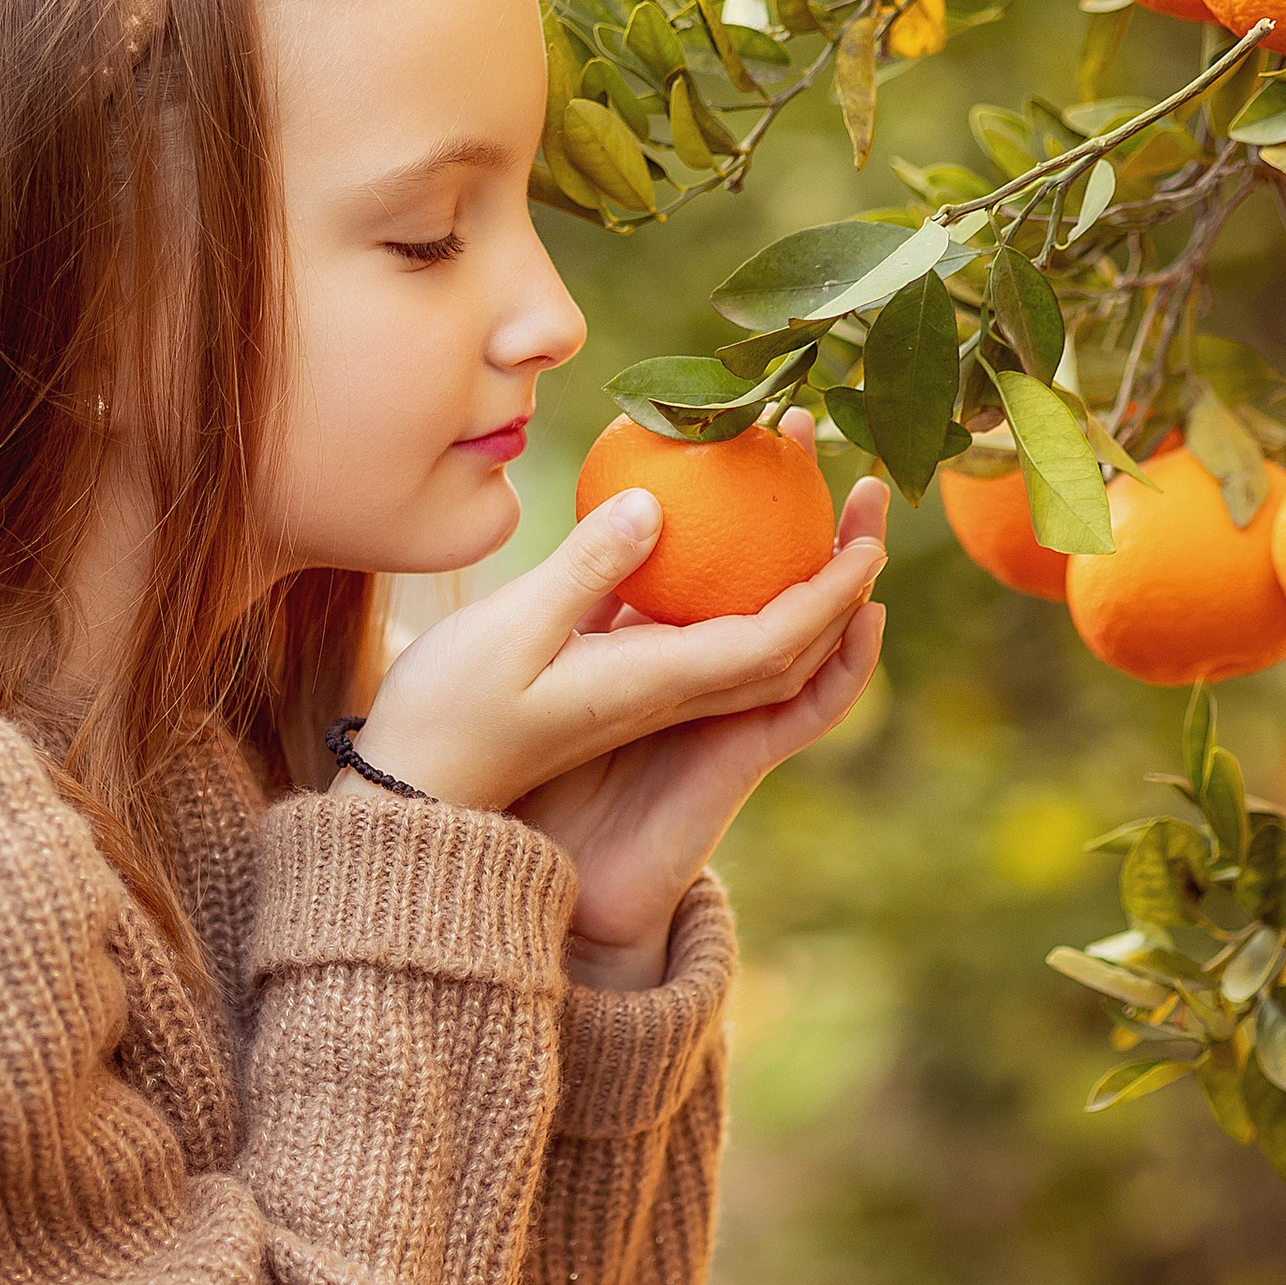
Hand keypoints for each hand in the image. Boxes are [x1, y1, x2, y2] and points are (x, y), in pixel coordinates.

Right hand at [350, 421, 886, 979]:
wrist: (413, 791)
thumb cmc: (448, 713)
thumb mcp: (510, 631)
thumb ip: (585, 569)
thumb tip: (656, 503)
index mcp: (654, 686)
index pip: (774, 643)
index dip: (830, 595)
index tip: (872, 540)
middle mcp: (668, 696)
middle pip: (787, 645)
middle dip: (841, 579)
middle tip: (864, 492)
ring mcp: (648, 693)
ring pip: (754, 642)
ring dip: (801, 580)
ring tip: (812, 497)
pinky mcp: (622, 681)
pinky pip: (707, 633)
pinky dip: (740, 588)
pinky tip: (718, 528)